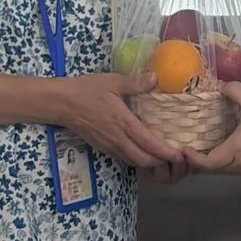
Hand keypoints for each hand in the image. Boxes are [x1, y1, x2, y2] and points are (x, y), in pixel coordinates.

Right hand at [50, 72, 177, 170]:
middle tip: (175, 156)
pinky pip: (123, 157)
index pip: (149, 143)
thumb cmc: (86, 90)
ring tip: (162, 155)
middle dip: (161, 161)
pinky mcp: (102, 147)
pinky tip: (142, 149)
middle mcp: (117, 139)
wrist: (61, 103)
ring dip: (148, 162)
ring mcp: (108, 145)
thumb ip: (135, 83)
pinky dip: (136, 158)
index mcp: (123, 123)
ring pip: (133, 161)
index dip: (166, 152)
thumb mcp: (112, 81)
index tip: (180, 154)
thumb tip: (156, 78)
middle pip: (143, 160)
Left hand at [189, 83, 240, 176]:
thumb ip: (235, 90)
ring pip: (227, 171)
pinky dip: (230, 161)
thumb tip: (220, 84)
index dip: (192, 158)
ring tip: (210, 144)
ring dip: (217, 161)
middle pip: (214, 169)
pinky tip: (233, 147)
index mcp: (236, 151)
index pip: (207, 164)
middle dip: (202, 160)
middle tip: (193, 145)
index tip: (184, 148)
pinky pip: (239, 169)